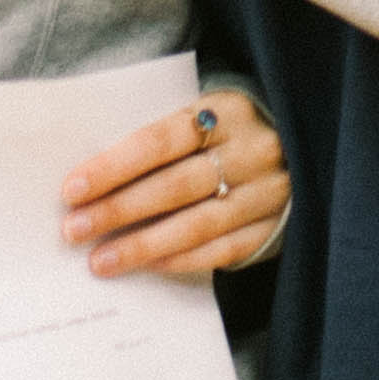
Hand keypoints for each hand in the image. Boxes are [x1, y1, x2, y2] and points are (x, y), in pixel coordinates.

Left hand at [63, 89, 289, 278]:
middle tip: (75, 230)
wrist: (306, 142)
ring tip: (101, 260)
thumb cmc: (230, 129)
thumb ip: (164, 140)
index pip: (160, 141)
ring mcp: (267, 192)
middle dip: (119, 210)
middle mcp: (251, 152)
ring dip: (143, 245)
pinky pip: (223, 249)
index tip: (73, 189)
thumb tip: (94, 178)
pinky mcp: (275, 227)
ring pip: (197, 224)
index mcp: (227, 112)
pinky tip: (149, 267)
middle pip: (175, 185)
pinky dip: (182, 259)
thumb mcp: (205, 114)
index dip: (115, 166)